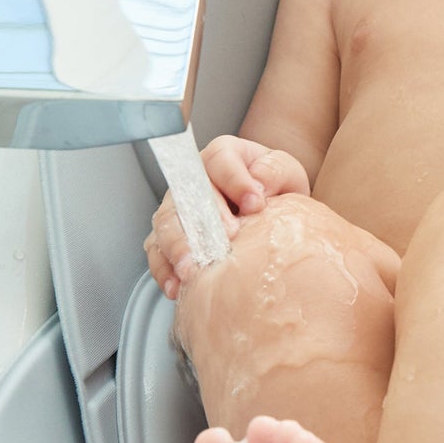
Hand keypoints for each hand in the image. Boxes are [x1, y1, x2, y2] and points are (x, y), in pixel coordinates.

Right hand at [143, 136, 309, 299]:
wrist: (270, 217)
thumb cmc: (275, 191)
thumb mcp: (286, 174)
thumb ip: (274, 171)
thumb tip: (258, 182)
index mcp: (222, 156)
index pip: (219, 160)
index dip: (236, 181)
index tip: (255, 204)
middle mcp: (192, 179)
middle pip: (186, 194)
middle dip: (205, 219)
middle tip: (226, 239)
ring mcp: (176, 208)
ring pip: (166, 223)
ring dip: (180, 247)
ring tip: (195, 268)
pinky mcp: (168, 238)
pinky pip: (157, 252)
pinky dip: (165, 270)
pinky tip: (178, 285)